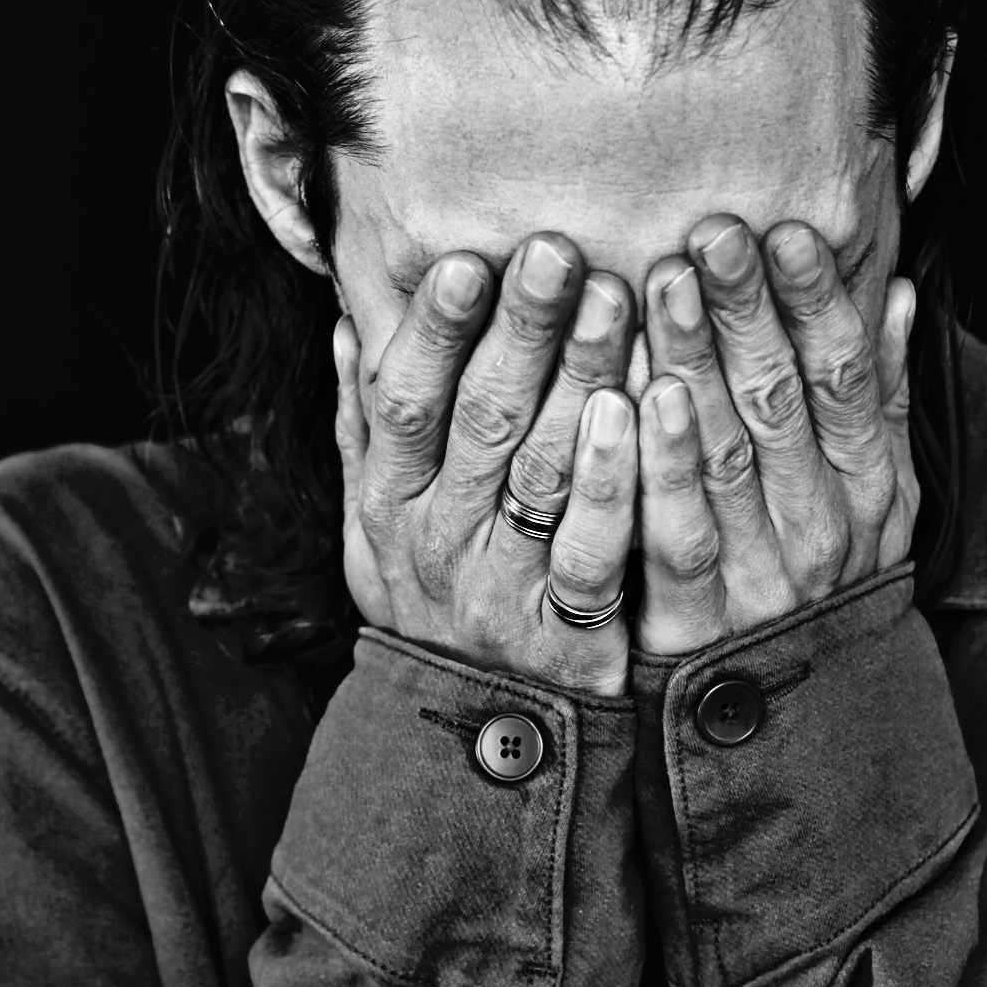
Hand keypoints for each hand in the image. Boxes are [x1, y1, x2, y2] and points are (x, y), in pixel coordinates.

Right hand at [334, 234, 638, 696]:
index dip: (431, 330)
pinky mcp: (567, 631)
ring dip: (578, 377)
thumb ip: (363, 428)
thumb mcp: (372, 524)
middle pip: (479, 420)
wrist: (479, 737)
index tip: (466, 256)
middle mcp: (436, 540)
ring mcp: (500, 586)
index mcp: (389, 502)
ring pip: (541, 470)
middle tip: (558, 249)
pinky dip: (615, 477)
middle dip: (519, 328)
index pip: (404, 402)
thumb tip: (348, 322)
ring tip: (615, 297)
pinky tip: (638, 410)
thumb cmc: (432, 600)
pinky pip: (593, 545)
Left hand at [633, 215, 917, 655]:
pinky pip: (675, 532)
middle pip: (782, 403)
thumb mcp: (882, 497)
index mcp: (869, 489)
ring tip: (663, 281)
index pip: (845, 380)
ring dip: (695, 361)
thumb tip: (898, 290)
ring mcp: (758, 575)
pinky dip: (662, 463)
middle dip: (746, 311)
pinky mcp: (692, 621)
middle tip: (711, 231)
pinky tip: (644, 396)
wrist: (807, 729)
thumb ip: (882, 398)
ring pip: (726, 455)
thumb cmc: (831, 580)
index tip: (788, 229)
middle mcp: (821, 528)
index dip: (817, 304)